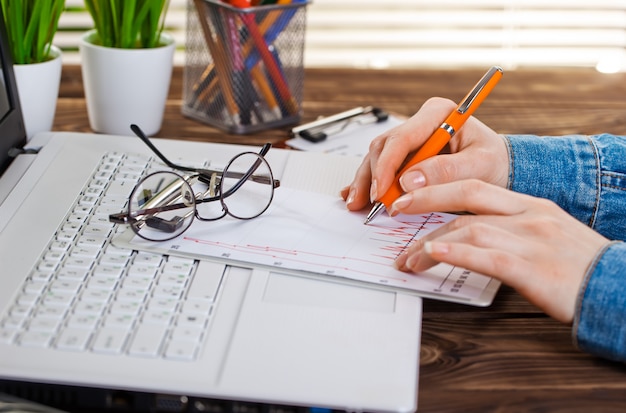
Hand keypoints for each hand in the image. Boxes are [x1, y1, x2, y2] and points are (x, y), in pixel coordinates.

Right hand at [341, 97, 508, 209]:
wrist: (501, 170)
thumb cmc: (495, 163)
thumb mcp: (480, 167)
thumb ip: (447, 171)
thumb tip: (409, 180)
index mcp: (438, 113)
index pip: (402, 138)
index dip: (387, 166)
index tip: (382, 191)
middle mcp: (420, 123)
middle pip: (384, 147)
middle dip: (373, 177)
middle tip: (372, 203)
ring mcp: (410, 139)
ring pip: (376, 158)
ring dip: (366, 182)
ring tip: (358, 205)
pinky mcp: (405, 156)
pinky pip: (379, 167)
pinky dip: (368, 184)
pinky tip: (355, 196)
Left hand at [391, 179, 609, 323]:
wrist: (618, 287)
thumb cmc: (580, 266)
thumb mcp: (546, 235)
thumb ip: (510, 229)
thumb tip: (468, 234)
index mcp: (531, 205)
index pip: (475, 187)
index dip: (438, 188)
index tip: (412, 194)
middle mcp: (529, 216)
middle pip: (466, 197)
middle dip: (426, 200)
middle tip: (396, 210)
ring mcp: (532, 240)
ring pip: (470, 228)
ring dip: (430, 243)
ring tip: (408, 258)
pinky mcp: (533, 269)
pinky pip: (487, 256)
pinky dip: (456, 253)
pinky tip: (434, 253)